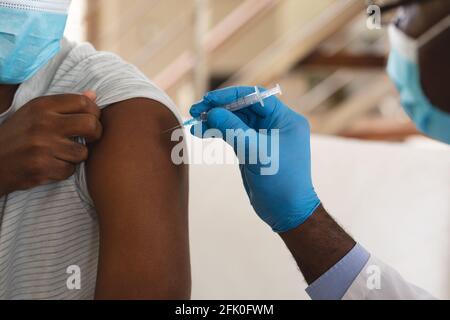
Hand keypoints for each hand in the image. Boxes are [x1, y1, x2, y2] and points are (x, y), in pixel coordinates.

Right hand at [0, 92, 101, 195]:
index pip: (84, 102)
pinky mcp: (41, 167)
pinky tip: (51, 165)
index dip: (95, 113)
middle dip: (95, 133)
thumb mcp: (35, 112)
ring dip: (76, 156)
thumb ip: (65, 104)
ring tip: (62, 154)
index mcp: (42, 105)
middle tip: (89, 138)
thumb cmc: (18, 136)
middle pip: (90, 125)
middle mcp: (43, 123)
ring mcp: (42, 146)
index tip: (91, 120)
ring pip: (82, 152)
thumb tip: (93, 94)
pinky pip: (70, 170)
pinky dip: (64, 170)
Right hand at [190, 86, 320, 232]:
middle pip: (242, 108)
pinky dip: (217, 133)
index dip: (230, 96)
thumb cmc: (281, 181)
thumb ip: (234, 129)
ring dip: (215, 121)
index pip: (255, 97)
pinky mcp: (251, 149)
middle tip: (196, 110)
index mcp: (285, 119)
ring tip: (195, 123)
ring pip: (234, 121)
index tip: (209, 99)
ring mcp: (262, 137)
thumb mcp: (257, 152)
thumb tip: (212, 112)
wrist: (286, 211)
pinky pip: (232, 135)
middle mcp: (275, 124)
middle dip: (219, 108)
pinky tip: (201, 132)